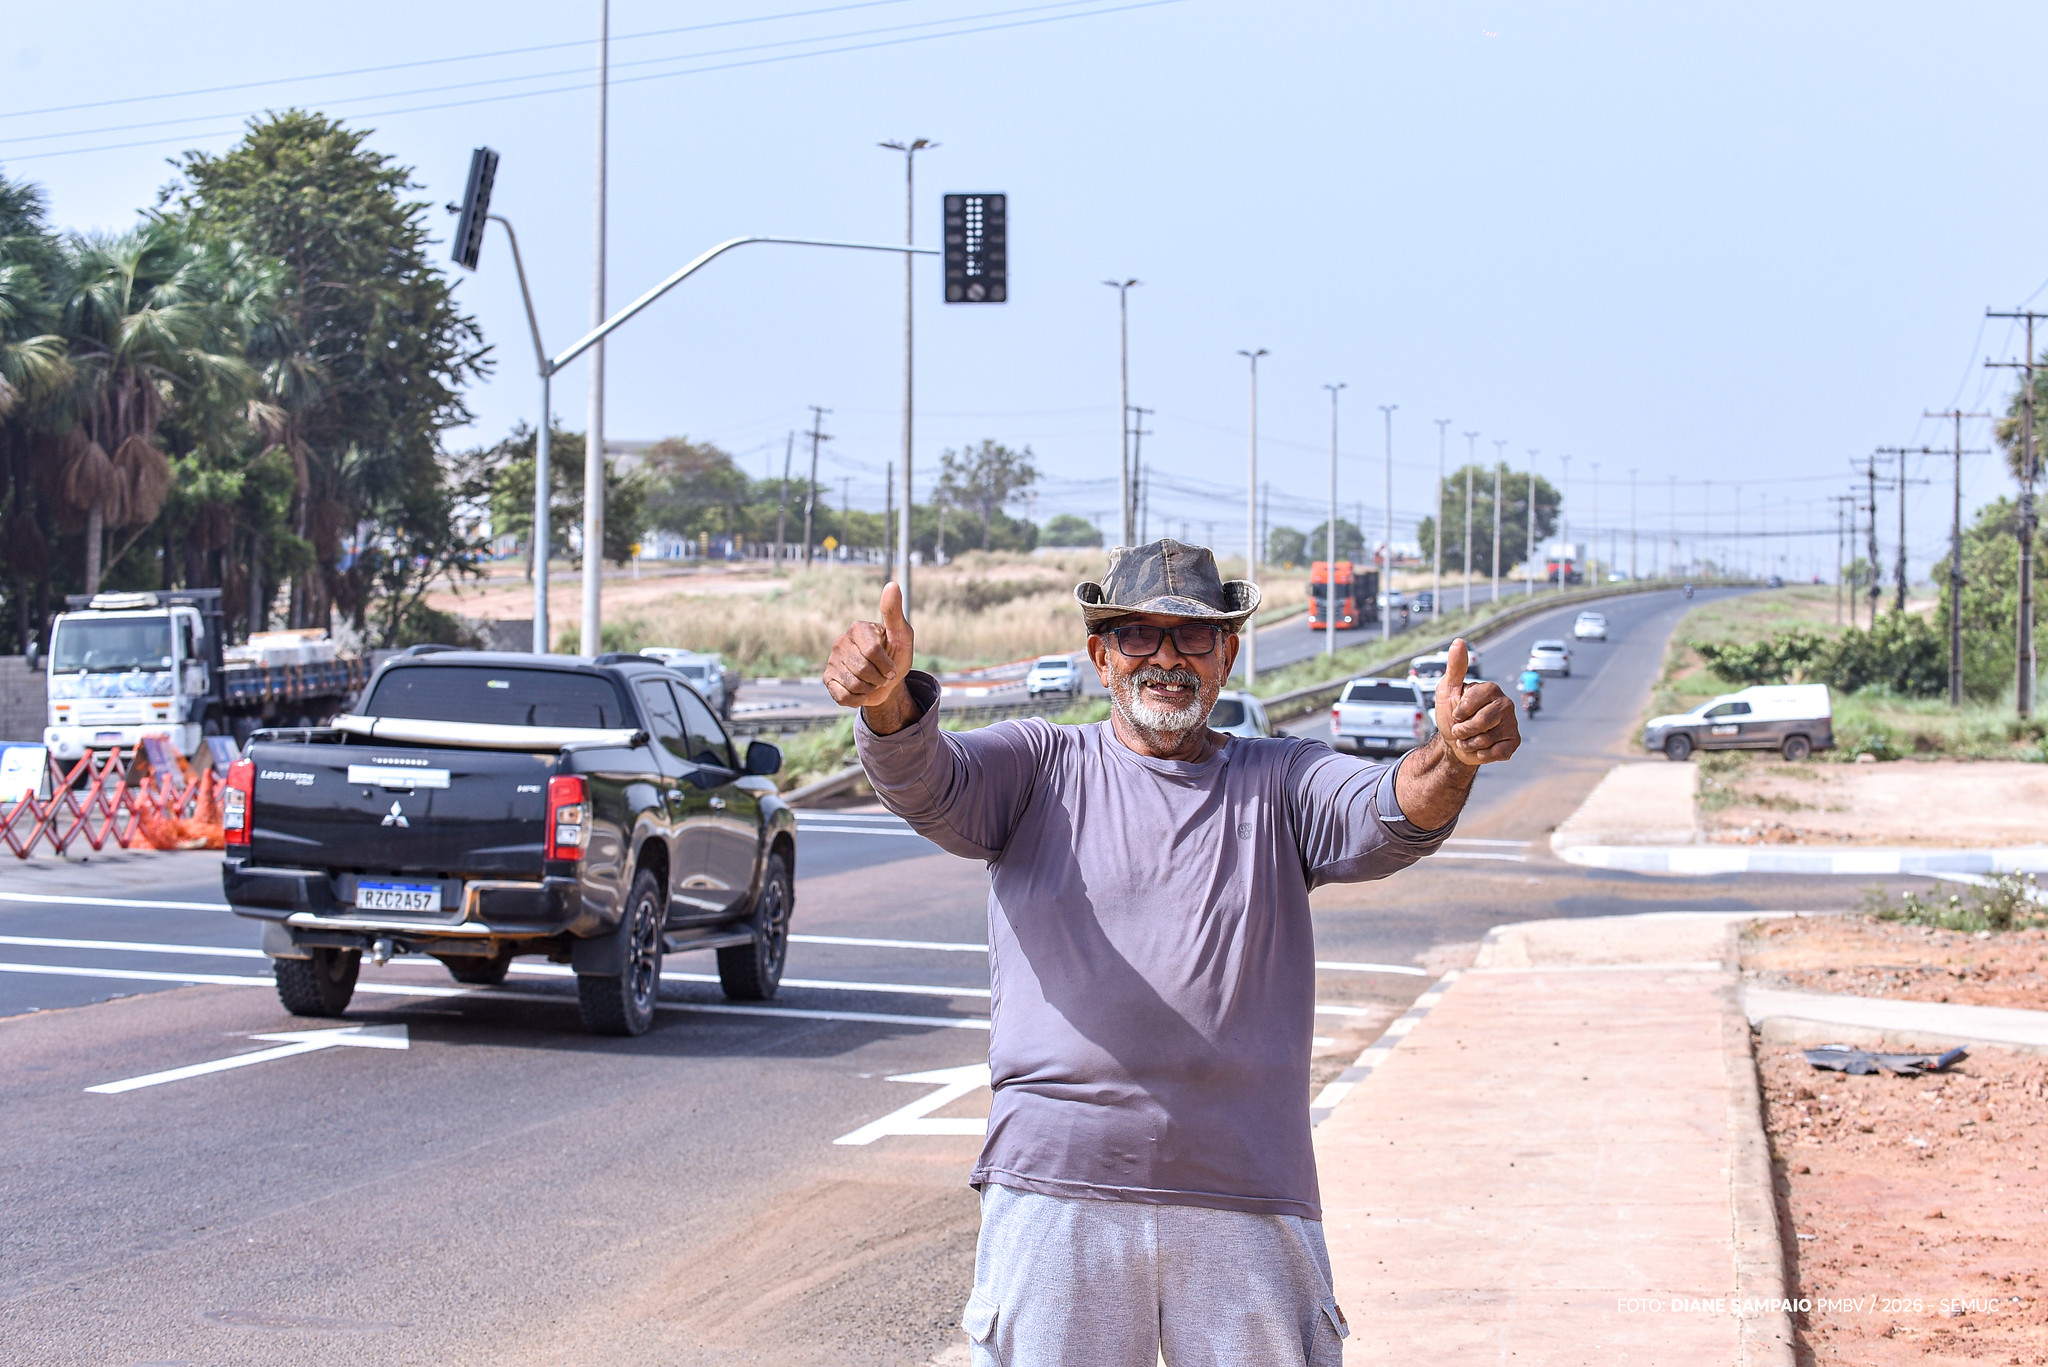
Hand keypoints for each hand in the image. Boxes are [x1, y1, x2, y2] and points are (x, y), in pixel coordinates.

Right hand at [825, 581, 917, 730]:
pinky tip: (860, 690)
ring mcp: (832, 660)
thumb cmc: (896, 654)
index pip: (872, 651)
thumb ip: (894, 612)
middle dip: (879, 678)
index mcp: (858, 628)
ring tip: (872, 681)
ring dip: (870, 689)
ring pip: (853, 685)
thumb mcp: (902, 635)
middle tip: (882, 675)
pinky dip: (858, 699)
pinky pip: (843, 696)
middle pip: (863, 670)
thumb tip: (891, 585)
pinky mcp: (828, 678)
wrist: (887, 682)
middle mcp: (841, 641)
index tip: (892, 667)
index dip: (887, 665)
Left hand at [1433, 638, 1519, 766]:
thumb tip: (1459, 641)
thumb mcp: (1447, 690)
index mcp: (1491, 689)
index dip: (1459, 712)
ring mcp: (1512, 723)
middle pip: (1482, 722)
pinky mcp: (1514, 742)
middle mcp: (1506, 704)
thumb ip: (1455, 667)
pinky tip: (1481, 748)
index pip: (1472, 703)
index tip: (1456, 713)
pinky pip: (1497, 753)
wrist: (1454, 742)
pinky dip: (1482, 754)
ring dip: (1470, 743)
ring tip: (1469, 738)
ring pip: (1487, 739)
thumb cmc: (1451, 714)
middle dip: (1463, 730)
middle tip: (1460, 729)